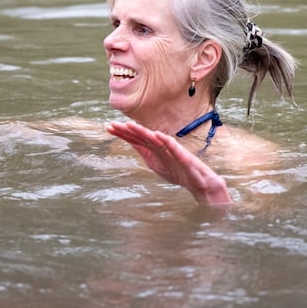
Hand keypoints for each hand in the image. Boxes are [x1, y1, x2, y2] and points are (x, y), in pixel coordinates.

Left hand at [105, 121, 231, 204]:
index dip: (122, 133)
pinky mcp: (184, 157)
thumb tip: (131, 142)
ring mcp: (172, 151)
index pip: (135, 139)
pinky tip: (158, 135)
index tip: (107, 126)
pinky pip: (174, 148)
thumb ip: (145, 152)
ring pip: (155, 139)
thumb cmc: (178, 172)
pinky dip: (166, 141)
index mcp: (154, 149)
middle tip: (111, 124)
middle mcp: (162, 147)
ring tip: (130, 125)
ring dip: (143, 132)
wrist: (200, 183)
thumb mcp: (156, 163)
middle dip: (127, 130)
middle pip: (142, 137)